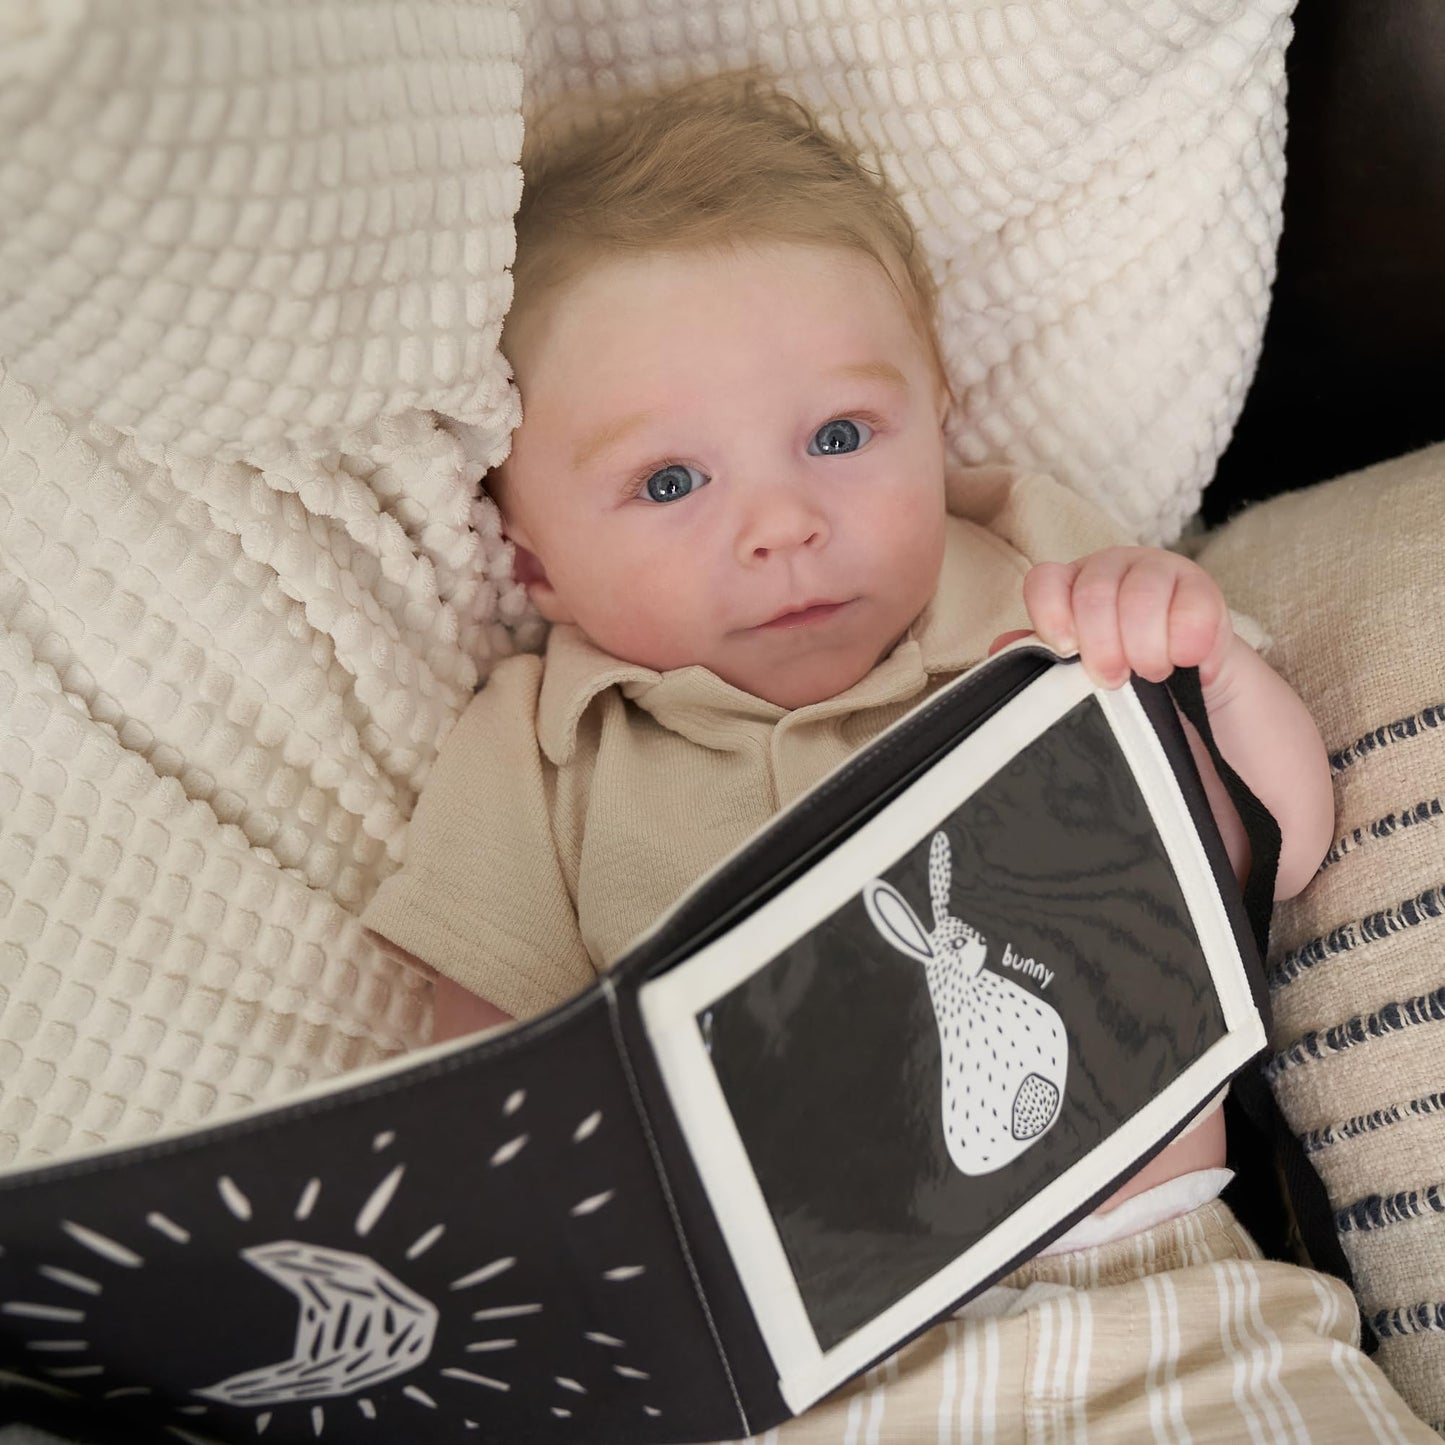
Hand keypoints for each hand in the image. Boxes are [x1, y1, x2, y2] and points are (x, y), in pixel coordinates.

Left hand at [1021, 547, 1232, 689]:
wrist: (1196, 687)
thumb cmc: (1128, 675)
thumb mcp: (1083, 670)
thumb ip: (1043, 659)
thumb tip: (1000, 649)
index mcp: (1073, 585)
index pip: (1046, 581)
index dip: (1050, 614)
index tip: (1065, 650)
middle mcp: (1113, 568)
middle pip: (1093, 592)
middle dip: (1101, 645)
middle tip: (1112, 680)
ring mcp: (1161, 572)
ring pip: (1141, 597)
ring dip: (1144, 647)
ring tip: (1151, 673)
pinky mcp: (1205, 589)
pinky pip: (1193, 609)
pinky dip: (1186, 644)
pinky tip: (1186, 662)